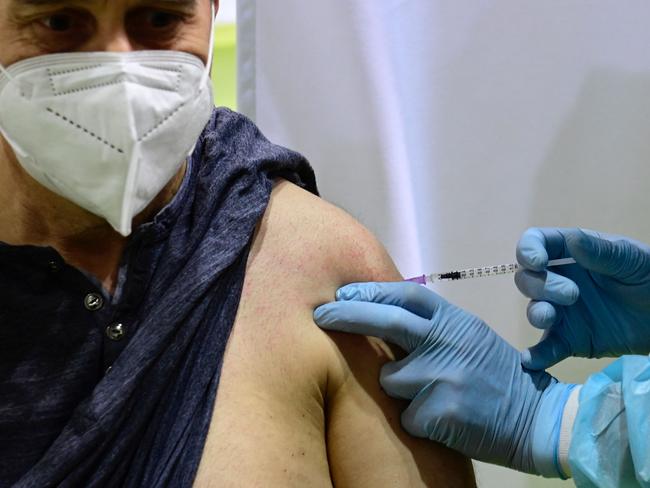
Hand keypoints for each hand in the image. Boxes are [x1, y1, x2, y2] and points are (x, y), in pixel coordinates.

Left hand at [314, 282, 574, 476]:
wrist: (535, 419)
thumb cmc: (494, 374)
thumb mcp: (467, 336)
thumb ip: (431, 325)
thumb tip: (381, 309)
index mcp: (455, 321)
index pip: (406, 296)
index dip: (370, 291)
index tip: (342, 293)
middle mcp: (449, 342)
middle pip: (388, 323)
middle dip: (347, 316)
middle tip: (320, 315)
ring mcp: (444, 376)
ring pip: (389, 378)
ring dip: (397, 388)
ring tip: (430, 395)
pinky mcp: (440, 412)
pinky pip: (403, 414)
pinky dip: (413, 419)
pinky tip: (441, 419)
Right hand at [516, 228, 649, 369]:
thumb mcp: (632, 260)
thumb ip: (602, 253)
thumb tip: (572, 241)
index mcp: (571, 253)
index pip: (536, 243)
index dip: (528, 250)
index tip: (538, 262)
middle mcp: (559, 280)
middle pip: (528, 279)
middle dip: (540, 286)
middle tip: (572, 295)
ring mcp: (562, 312)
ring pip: (534, 310)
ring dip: (536, 312)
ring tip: (551, 317)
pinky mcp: (569, 340)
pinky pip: (547, 348)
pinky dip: (536, 354)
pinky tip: (530, 360)